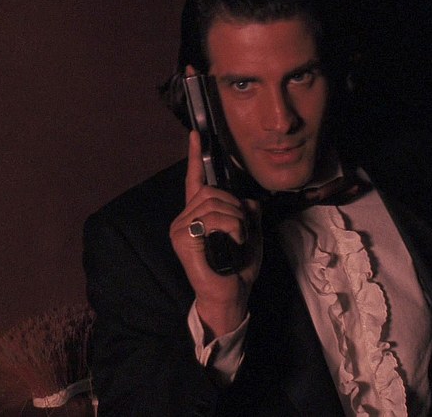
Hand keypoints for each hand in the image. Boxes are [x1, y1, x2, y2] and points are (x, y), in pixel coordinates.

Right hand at [169, 130, 262, 338]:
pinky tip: (234, 242)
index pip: (196, 181)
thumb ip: (248, 214)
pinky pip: (212, 218)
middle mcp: (185, 218)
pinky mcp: (182, 238)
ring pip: (214, 203)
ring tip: (238, 239)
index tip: (197, 135)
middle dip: (235, 206)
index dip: (196, 157)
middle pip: (212, 190)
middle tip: (242, 228)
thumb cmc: (237, 269)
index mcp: (198, 215)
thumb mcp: (250, 234)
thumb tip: (250, 200)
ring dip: (236, 219)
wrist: (230, 296)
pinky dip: (231, 227)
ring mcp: (180, 227)